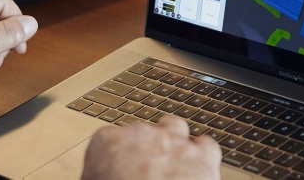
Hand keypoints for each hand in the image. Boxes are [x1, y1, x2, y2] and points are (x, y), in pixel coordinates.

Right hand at [82, 116, 221, 179]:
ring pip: (175, 128)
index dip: (118, 153)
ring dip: (174, 140)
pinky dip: (203, 154)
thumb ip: (97, 173)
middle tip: (145, 170)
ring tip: (173, 158)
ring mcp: (172, 141)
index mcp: (107, 142)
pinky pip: (206, 146)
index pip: (110, 138)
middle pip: (143, 132)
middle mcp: (140, 135)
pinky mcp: (201, 156)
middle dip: (146, 148)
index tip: (119, 165)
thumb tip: (97, 177)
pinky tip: (199, 165)